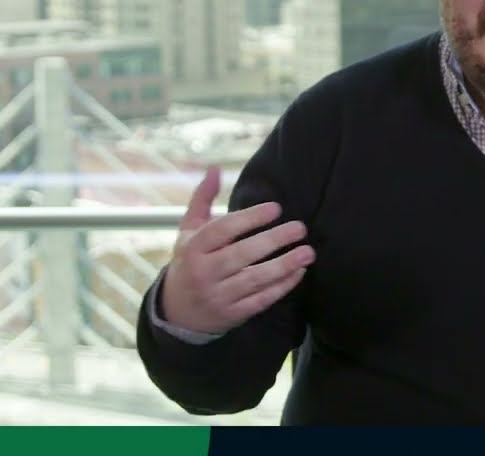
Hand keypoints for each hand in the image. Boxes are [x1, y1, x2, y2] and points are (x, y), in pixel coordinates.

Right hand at [160, 166, 314, 333]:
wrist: (177, 313)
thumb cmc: (189, 262)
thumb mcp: (188, 231)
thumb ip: (202, 200)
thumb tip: (215, 169)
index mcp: (192, 249)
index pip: (222, 231)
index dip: (249, 218)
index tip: (276, 208)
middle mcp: (203, 273)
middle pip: (241, 255)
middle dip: (273, 240)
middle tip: (300, 228)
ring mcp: (218, 296)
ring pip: (254, 279)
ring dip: (284, 265)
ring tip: (308, 252)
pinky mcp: (232, 315)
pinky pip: (260, 300)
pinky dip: (281, 287)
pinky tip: (299, 272)